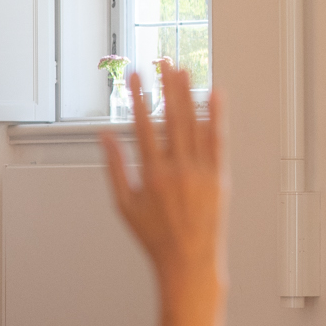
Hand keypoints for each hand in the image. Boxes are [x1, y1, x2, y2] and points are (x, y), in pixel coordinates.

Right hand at [99, 62, 225, 294]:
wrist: (189, 262)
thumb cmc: (154, 238)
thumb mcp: (123, 205)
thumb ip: (114, 168)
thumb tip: (105, 137)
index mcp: (152, 175)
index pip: (143, 125)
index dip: (138, 97)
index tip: (134, 76)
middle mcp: (178, 169)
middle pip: (172, 117)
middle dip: (166, 86)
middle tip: (161, 62)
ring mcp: (202, 171)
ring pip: (195, 123)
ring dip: (188, 93)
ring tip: (182, 70)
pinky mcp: (220, 176)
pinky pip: (219, 140)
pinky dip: (217, 115)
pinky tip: (215, 94)